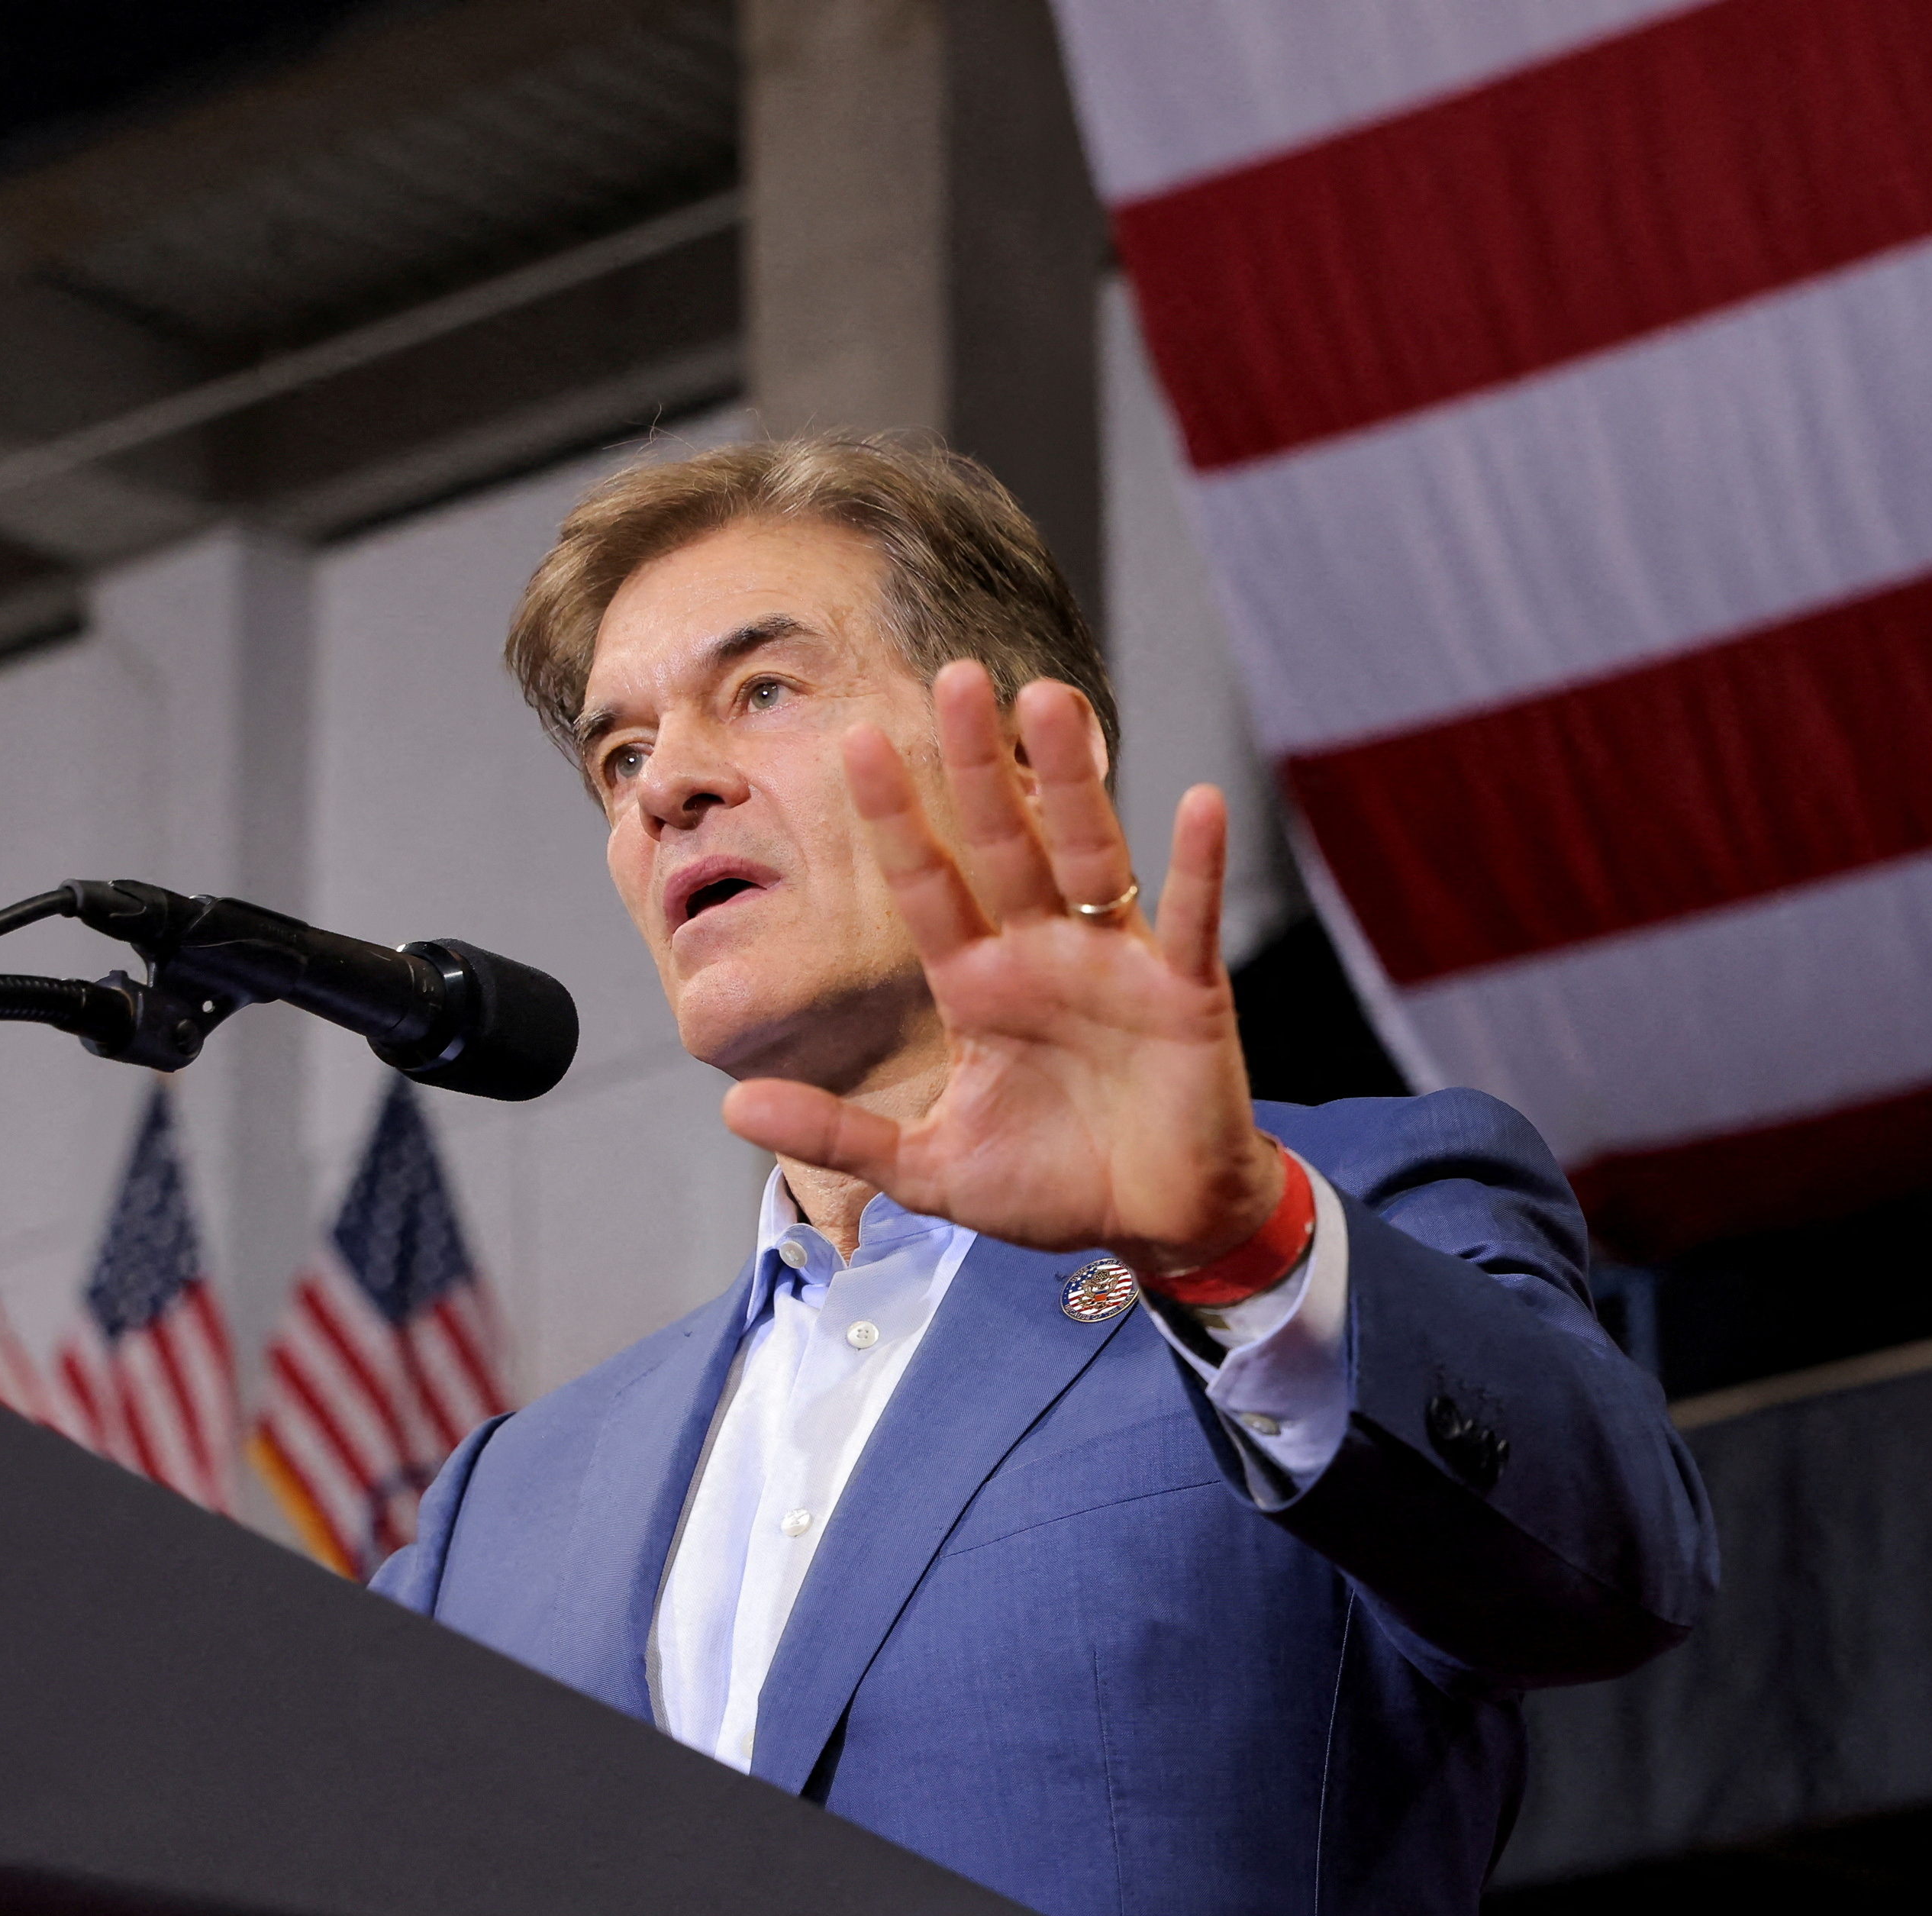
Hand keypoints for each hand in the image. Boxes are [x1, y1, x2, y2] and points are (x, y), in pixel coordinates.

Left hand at [722, 661, 1279, 1277]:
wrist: (1157, 1223)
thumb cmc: (1053, 1186)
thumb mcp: (931, 1171)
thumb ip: (840, 1135)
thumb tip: (733, 1106)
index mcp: (979, 988)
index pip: (928, 886)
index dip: (896, 818)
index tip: (856, 742)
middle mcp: (1044, 956)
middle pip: (1005, 842)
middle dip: (979, 763)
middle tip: (956, 677)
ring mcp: (1116, 966)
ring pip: (1090, 854)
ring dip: (1072, 780)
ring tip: (1048, 699)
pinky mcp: (1185, 994)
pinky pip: (1190, 918)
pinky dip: (1197, 865)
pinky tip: (1197, 804)